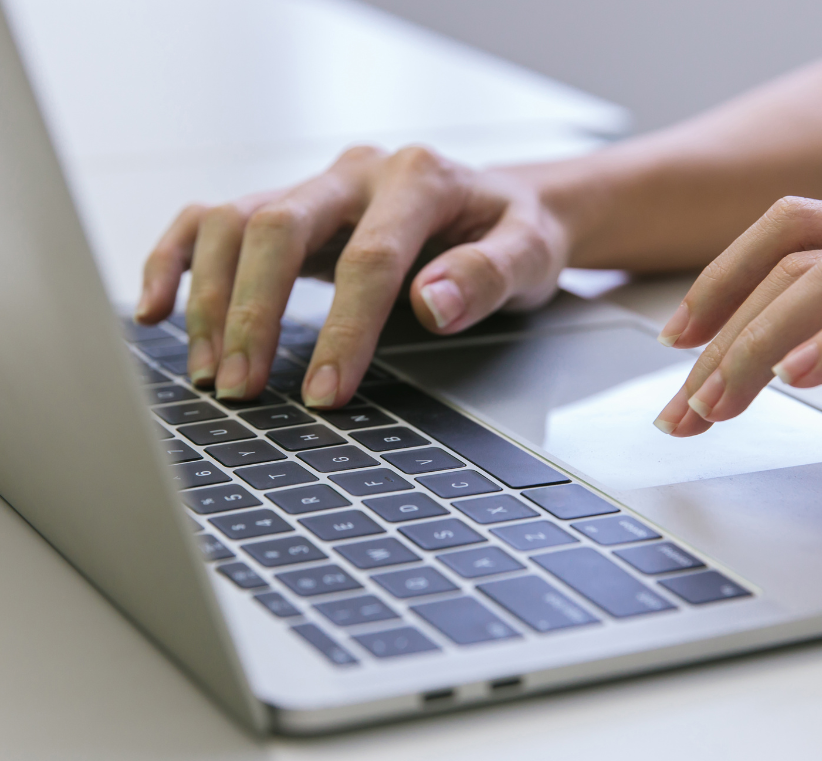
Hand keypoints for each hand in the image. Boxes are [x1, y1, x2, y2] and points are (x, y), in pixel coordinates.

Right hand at [135, 145, 568, 405]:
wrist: (500, 207)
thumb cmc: (515, 234)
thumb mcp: (531, 253)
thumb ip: (490, 274)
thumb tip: (432, 304)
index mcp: (420, 177)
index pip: (369, 256)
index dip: (344, 329)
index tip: (326, 393)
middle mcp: (357, 173)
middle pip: (278, 226)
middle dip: (256, 314)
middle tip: (244, 390)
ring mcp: (317, 186)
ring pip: (234, 221)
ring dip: (212, 300)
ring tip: (213, 374)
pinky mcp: (290, 207)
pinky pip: (213, 220)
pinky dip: (175, 260)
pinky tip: (156, 309)